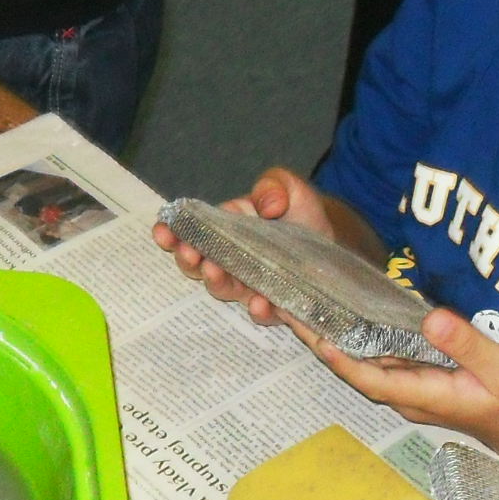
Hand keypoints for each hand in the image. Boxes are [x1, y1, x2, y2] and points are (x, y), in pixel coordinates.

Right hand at [150, 167, 336, 313]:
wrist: (335, 241)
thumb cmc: (303, 213)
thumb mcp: (289, 189)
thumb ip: (273, 186)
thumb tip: (265, 206)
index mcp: (225, 230)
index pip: (190, 233)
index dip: (173, 234)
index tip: (162, 231)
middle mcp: (229, 260)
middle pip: (198, 266)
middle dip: (188, 261)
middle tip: (190, 254)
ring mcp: (249, 285)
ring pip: (223, 290)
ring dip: (215, 283)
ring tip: (215, 273)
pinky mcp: (273, 305)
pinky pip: (261, 313)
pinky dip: (259, 310)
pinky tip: (261, 303)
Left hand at [291, 304, 498, 451]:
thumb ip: (469, 344)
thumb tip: (430, 319)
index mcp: (422, 394)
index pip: (368, 376)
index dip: (339, 356)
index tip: (313, 332)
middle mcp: (406, 393)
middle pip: (354, 366)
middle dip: (321, 339)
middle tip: (288, 306)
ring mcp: (410, 386)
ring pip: (362, 359)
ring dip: (334, 334)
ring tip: (304, 302)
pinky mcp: (417, 375)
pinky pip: (379, 354)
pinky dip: (359, 333)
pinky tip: (345, 310)